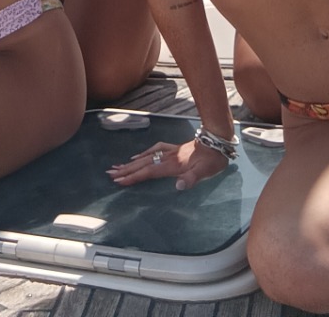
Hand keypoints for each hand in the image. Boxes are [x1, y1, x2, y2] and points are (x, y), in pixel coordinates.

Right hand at [108, 135, 226, 190]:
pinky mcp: (174, 149)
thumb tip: (177, 187)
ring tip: (118, 166)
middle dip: (126, 169)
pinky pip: (154, 151)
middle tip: (111, 173)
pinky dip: (143, 154)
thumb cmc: (212, 159)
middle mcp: (168, 157)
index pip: (149, 172)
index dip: (134, 176)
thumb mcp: (204, 172)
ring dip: (132, 163)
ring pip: (146, 157)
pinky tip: (139, 156)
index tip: (119, 180)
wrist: (217, 141)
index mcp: (172, 165)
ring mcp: (170, 152)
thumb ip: (191, 179)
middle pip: (143, 164)